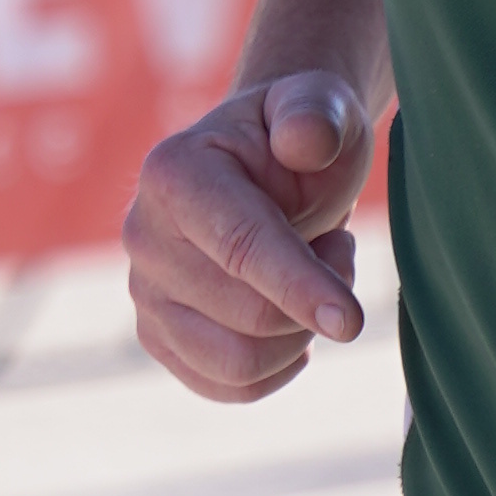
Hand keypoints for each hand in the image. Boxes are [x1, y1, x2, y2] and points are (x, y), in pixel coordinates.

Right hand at [125, 69, 376, 401]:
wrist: (270, 169)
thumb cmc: (304, 139)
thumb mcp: (321, 108)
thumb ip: (316, 114)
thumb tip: (302, 143)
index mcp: (174, 174)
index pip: (241, 248)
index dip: (301, 286)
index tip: (352, 321)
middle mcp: (143, 237)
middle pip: (251, 317)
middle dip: (318, 295)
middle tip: (338, 245)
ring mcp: (144, 293)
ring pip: (240, 363)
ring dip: (300, 333)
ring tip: (313, 276)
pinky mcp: (158, 337)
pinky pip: (230, 387)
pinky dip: (278, 366)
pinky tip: (292, 320)